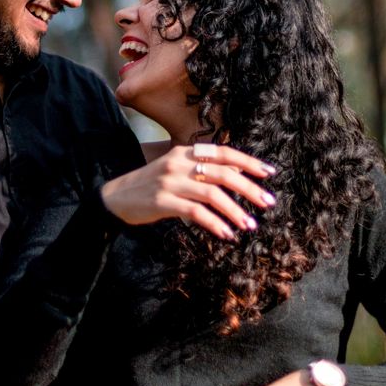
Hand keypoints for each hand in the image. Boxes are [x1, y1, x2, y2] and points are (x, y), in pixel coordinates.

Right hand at [100, 143, 276, 239]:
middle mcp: (178, 163)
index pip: (222, 153)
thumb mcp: (178, 171)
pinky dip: (214, 223)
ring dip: (235, 211)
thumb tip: (240, 172)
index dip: (248, 161)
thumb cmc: (152, 185)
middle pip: (222, 173)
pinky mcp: (162, 202)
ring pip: (212, 194)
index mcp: (184, 152)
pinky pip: (195, 212)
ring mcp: (170, 182)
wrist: (116, 197)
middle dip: (248, 189)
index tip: (269, 173)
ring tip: (249, 225)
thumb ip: (204, 169)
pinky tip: (226, 234)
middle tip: (267, 203)